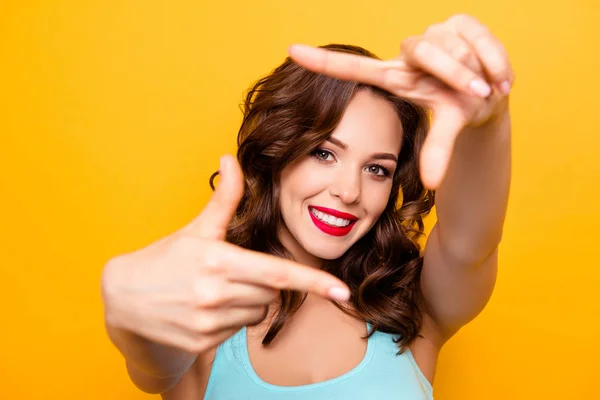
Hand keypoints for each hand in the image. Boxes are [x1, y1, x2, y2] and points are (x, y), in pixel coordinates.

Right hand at [101, 155, 349, 353]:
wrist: (123, 299)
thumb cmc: (165, 259)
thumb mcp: (196, 228)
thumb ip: (223, 198)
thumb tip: (230, 159)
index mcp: (218, 260)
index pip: (278, 274)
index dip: (314, 282)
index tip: (341, 292)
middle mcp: (215, 293)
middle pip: (272, 293)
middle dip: (264, 283)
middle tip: (235, 273)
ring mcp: (208, 320)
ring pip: (258, 313)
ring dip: (249, 302)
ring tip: (217, 291)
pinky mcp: (202, 341)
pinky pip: (238, 330)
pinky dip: (232, 319)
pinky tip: (207, 309)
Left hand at [288, 14, 513, 188]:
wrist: (493, 89)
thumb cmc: (459, 108)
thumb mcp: (447, 129)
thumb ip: (437, 151)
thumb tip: (433, 185)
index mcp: (396, 77)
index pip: (353, 68)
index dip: (323, 62)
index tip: (290, 51)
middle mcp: (408, 53)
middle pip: (423, 49)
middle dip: (456, 74)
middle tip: (478, 93)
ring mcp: (433, 33)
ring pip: (452, 44)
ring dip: (476, 69)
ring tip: (486, 86)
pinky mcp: (459, 20)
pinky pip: (477, 35)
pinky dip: (494, 58)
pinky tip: (498, 74)